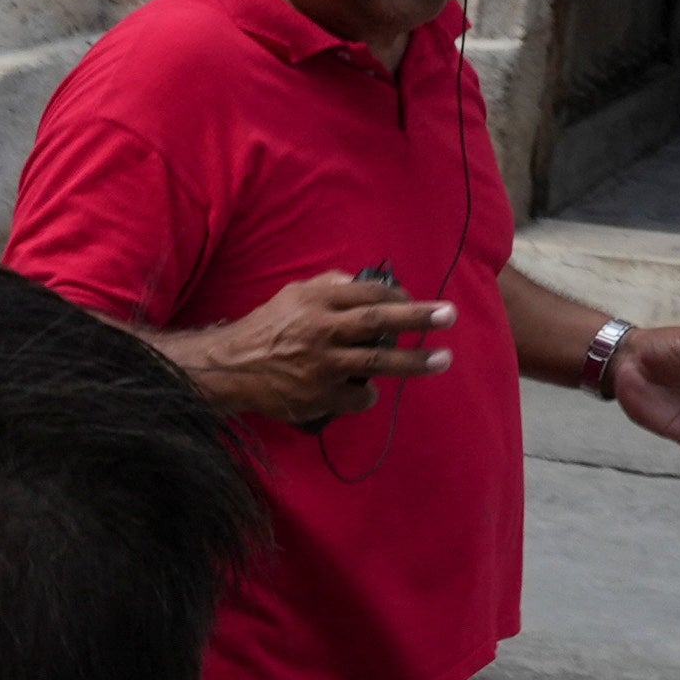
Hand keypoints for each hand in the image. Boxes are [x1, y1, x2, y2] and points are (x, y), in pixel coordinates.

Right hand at [165, 271, 454, 421]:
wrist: (230, 369)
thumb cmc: (266, 328)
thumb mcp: (292, 296)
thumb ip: (328, 286)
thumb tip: (364, 283)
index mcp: (315, 302)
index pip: (367, 293)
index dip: (396, 295)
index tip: (416, 299)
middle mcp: (320, 331)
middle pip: (378, 321)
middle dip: (417, 318)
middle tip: (449, 315)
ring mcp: (320, 365)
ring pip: (376, 361)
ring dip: (414, 362)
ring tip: (442, 360)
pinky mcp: (317, 396)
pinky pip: (358, 395)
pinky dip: (367, 392)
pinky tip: (366, 390)